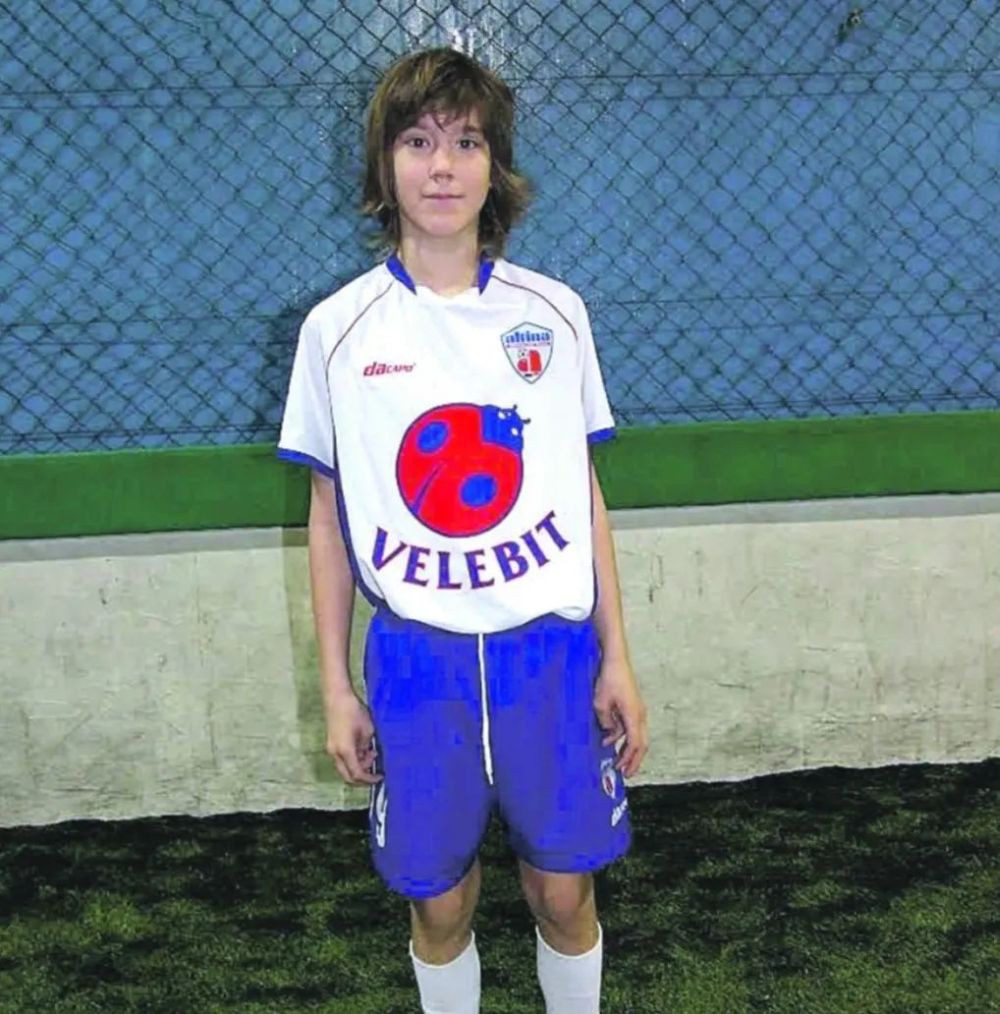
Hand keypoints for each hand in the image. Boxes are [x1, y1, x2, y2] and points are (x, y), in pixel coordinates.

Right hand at [325, 691, 383, 786]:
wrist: (337, 697)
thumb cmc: (354, 711)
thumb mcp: (367, 730)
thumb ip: (366, 747)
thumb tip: (366, 755)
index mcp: (345, 751)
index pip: (357, 774)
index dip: (369, 779)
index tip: (380, 777)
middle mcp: (335, 753)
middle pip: (348, 776)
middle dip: (362, 777)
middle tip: (374, 772)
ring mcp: (331, 749)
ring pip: (344, 768)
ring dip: (357, 766)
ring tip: (370, 752)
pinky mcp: (331, 743)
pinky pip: (342, 759)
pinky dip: (352, 759)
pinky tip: (362, 748)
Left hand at [593, 657, 647, 778]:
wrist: (616, 660)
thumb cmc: (609, 678)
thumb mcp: (600, 703)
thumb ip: (605, 722)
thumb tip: (609, 735)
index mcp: (634, 715)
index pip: (635, 744)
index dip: (629, 759)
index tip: (622, 770)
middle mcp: (640, 715)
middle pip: (642, 743)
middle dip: (634, 760)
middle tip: (626, 773)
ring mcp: (638, 710)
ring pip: (638, 736)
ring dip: (628, 749)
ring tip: (617, 760)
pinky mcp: (633, 706)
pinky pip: (632, 727)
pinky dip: (624, 737)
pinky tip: (611, 739)